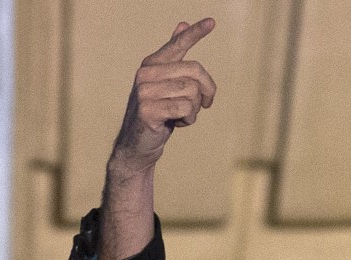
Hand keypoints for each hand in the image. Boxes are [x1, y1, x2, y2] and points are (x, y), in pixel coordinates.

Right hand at [109, 18, 216, 177]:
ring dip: (195, 109)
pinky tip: (176, 124)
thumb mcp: (168, 86)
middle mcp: (145, 74)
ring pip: (192, 91)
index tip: (212, 21)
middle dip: (206, 90)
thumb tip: (182, 23)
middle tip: (205, 104)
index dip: (195, 33)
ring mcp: (144, 91)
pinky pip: (185, 108)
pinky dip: (188, 119)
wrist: (138, 146)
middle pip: (195, 70)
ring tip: (182, 116)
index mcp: (151, 64)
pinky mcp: (147, 110)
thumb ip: (174, 59)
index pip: (177, 45)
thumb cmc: (158, 115)